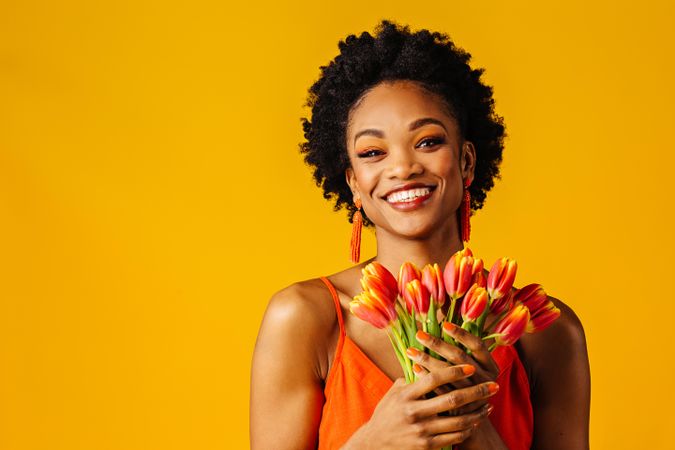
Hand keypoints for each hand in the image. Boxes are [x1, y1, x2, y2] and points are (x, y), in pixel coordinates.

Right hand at [344, 364, 498, 449]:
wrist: (375, 442)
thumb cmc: (387, 412)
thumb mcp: (394, 392)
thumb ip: (411, 378)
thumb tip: (427, 359)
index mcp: (406, 395)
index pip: (434, 379)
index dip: (453, 371)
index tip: (470, 366)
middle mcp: (414, 412)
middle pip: (452, 399)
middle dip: (476, 392)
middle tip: (493, 386)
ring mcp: (421, 430)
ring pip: (458, 421)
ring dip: (477, 413)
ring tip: (489, 405)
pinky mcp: (427, 446)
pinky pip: (454, 437)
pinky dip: (468, 428)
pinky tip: (476, 421)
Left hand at [409, 324, 499, 414]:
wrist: (472, 418)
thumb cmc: (469, 383)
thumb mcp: (474, 368)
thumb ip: (464, 351)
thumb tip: (443, 324)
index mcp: (492, 367)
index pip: (477, 345)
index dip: (461, 334)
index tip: (444, 324)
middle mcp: (486, 380)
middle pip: (459, 357)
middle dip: (437, 344)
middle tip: (419, 334)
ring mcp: (474, 396)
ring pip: (448, 374)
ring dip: (427, 360)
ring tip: (411, 350)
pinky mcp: (460, 409)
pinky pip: (440, 390)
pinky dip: (426, 378)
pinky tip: (414, 368)